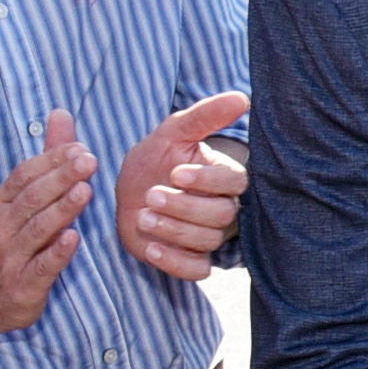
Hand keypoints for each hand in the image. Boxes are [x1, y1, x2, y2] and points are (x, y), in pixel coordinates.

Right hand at [0, 110, 94, 335]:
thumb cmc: (9, 243)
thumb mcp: (20, 203)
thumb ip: (46, 161)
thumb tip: (61, 114)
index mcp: (1, 204)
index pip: (24, 176)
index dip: (51, 161)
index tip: (80, 148)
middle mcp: (2, 228)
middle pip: (32, 198)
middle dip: (60, 178)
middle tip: (88, 161)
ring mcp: (11, 258)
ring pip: (37, 230)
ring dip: (61, 210)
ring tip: (85, 191)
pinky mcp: (23, 286)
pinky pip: (41, 267)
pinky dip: (56, 253)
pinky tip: (74, 239)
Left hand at [120, 89, 249, 281]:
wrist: (124, 194)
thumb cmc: (153, 160)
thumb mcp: (172, 132)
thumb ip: (205, 116)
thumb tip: (243, 97)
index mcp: (223, 177)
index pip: (234, 182)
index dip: (207, 180)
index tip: (176, 173)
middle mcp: (222, 208)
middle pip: (221, 215)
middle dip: (184, 206)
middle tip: (151, 195)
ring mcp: (208, 237)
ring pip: (208, 241)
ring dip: (174, 230)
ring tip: (144, 216)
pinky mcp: (191, 261)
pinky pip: (197, 271)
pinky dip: (174, 262)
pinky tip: (151, 247)